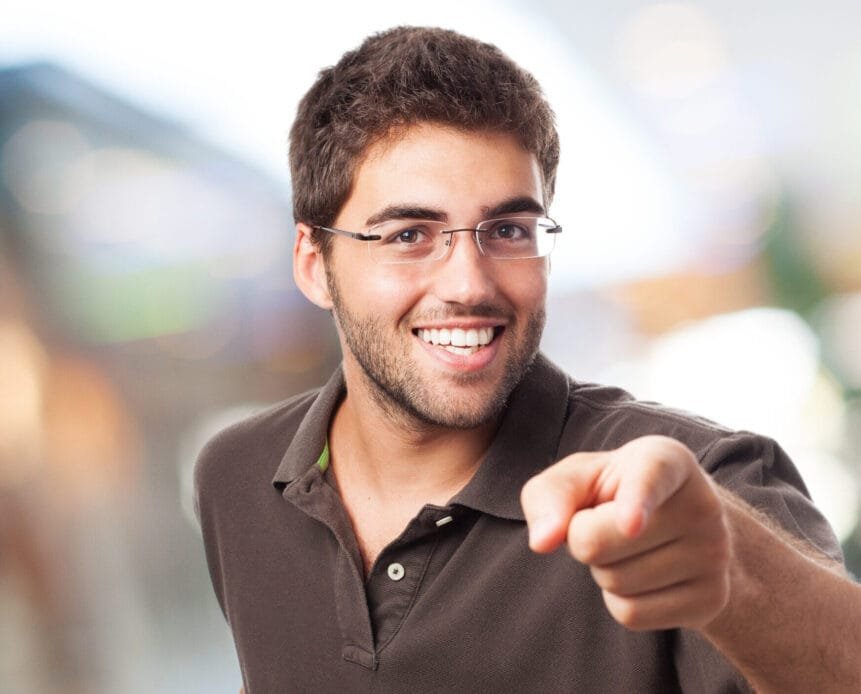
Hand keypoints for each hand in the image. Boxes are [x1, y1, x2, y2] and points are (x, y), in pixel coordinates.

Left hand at [521, 435, 730, 630]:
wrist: (677, 525)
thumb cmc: (613, 492)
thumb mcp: (578, 478)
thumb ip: (548, 496)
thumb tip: (542, 541)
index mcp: (666, 460)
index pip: (651, 477)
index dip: (636, 499)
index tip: (629, 524)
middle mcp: (701, 504)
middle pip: (596, 543)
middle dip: (583, 539)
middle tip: (607, 523)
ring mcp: (714, 555)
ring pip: (614, 583)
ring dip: (602, 570)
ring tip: (629, 547)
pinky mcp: (712, 598)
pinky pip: (631, 614)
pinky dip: (620, 600)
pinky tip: (642, 575)